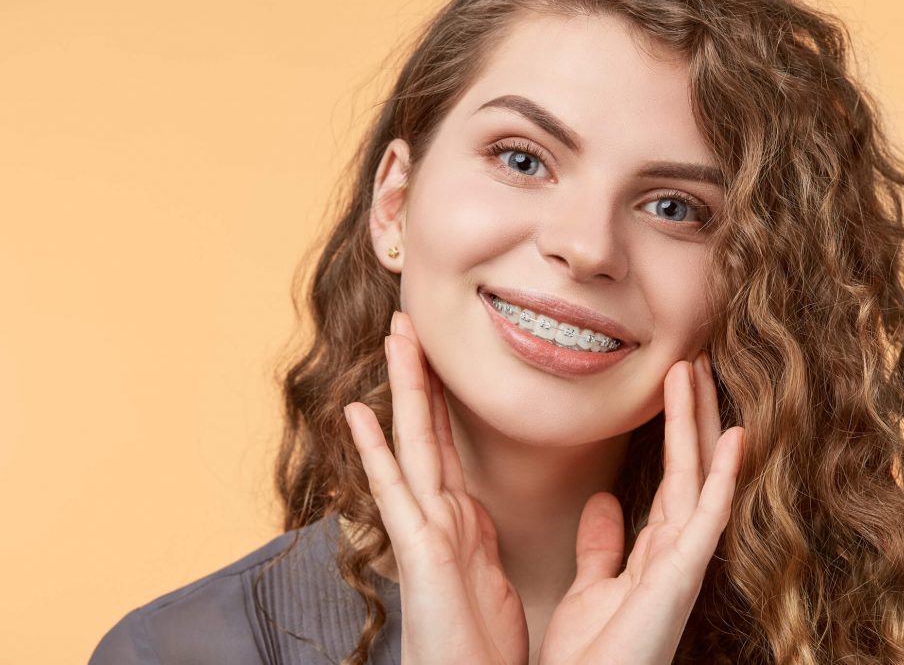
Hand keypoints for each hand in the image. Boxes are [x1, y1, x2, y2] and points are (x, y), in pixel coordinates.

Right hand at [344, 311, 528, 664]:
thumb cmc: (481, 649)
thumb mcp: (496, 578)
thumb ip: (489, 540)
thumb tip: (486, 516)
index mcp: (463, 520)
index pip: (450, 443)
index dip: (444, 397)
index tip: (442, 357)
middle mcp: (440, 518)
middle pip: (428, 430)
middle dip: (421, 374)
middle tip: (412, 321)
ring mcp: (426, 533)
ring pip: (413, 444)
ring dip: (405, 388)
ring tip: (396, 336)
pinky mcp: (419, 555)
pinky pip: (396, 492)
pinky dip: (375, 452)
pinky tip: (357, 413)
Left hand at [538, 353, 744, 664]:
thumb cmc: (591, 656)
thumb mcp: (592, 587)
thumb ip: (602, 546)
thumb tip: (605, 501)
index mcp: (653, 553)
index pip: (669, 479)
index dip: (673, 433)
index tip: (674, 387)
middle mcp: (675, 552)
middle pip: (685, 468)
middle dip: (688, 414)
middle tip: (693, 358)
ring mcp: (682, 563)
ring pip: (694, 477)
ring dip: (697, 424)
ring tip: (697, 369)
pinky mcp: (681, 578)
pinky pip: (706, 517)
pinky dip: (721, 477)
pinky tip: (735, 437)